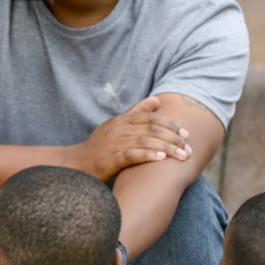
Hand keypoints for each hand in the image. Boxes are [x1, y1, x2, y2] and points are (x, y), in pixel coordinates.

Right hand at [74, 96, 191, 181]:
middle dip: (173, 138)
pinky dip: (147, 155)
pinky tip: (161, 159)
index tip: (185, 133)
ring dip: (167, 148)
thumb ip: (135, 113)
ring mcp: (112, 144)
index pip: (150, 117)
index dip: (170, 124)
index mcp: (120, 120)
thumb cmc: (99, 146)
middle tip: (188, 148)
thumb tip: (156, 99)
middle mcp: (117, 130)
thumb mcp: (115, 126)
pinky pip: (131, 155)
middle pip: (151, 129)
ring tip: (182, 156)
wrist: (76, 164)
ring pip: (144, 141)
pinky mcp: (108, 160)